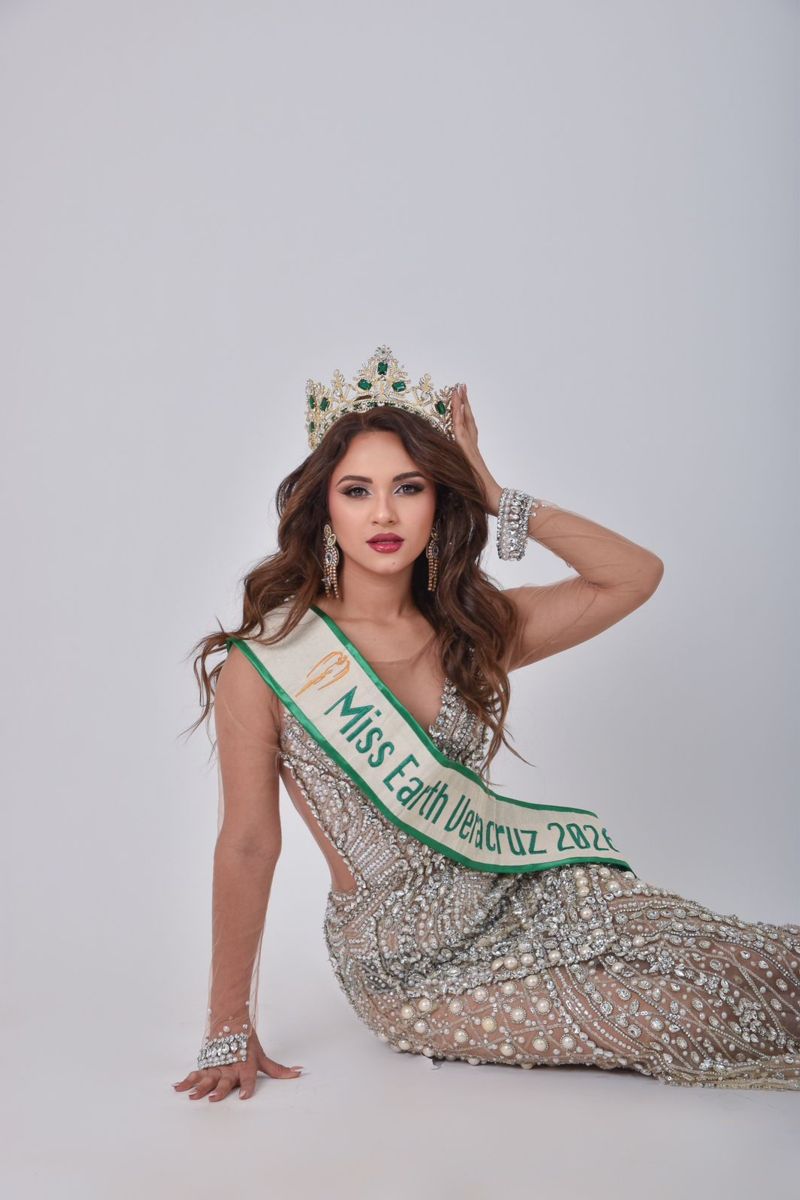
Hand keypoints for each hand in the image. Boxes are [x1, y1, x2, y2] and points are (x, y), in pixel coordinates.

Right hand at [172, 1028, 303, 1101]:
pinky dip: (186, 1079)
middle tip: (213, 1099)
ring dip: (199, 1087)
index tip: (245, 1097)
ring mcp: (216, 1065)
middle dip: (219, 1090)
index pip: (248, 1078)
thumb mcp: (262, 1056)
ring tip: (192, 1096)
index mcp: (245, 1065)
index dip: (247, 1087)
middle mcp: (230, 1067)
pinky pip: (195, 1072)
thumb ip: (278, 1069)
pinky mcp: (206, 1063)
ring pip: (207, 1077)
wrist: (230, 1022)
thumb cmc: (248, 1042)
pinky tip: (177, 1087)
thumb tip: (299, 1073)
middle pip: (224, 1080)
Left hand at [450, 383, 501, 513]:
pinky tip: (457, 408)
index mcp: (471, 453)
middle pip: (468, 420)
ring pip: (464, 422)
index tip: (460, 399)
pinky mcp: (468, 454)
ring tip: (459, 389)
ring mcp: (471, 449)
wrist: (494, 500)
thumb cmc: (480, 496)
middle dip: (463, 403)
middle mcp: (472, 448)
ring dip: (461, 405)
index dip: (464, 413)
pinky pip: (462, 433)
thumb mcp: (464, 482)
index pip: (467, 427)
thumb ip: (458, 475)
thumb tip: (447, 474)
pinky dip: (459, 419)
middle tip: (460, 386)